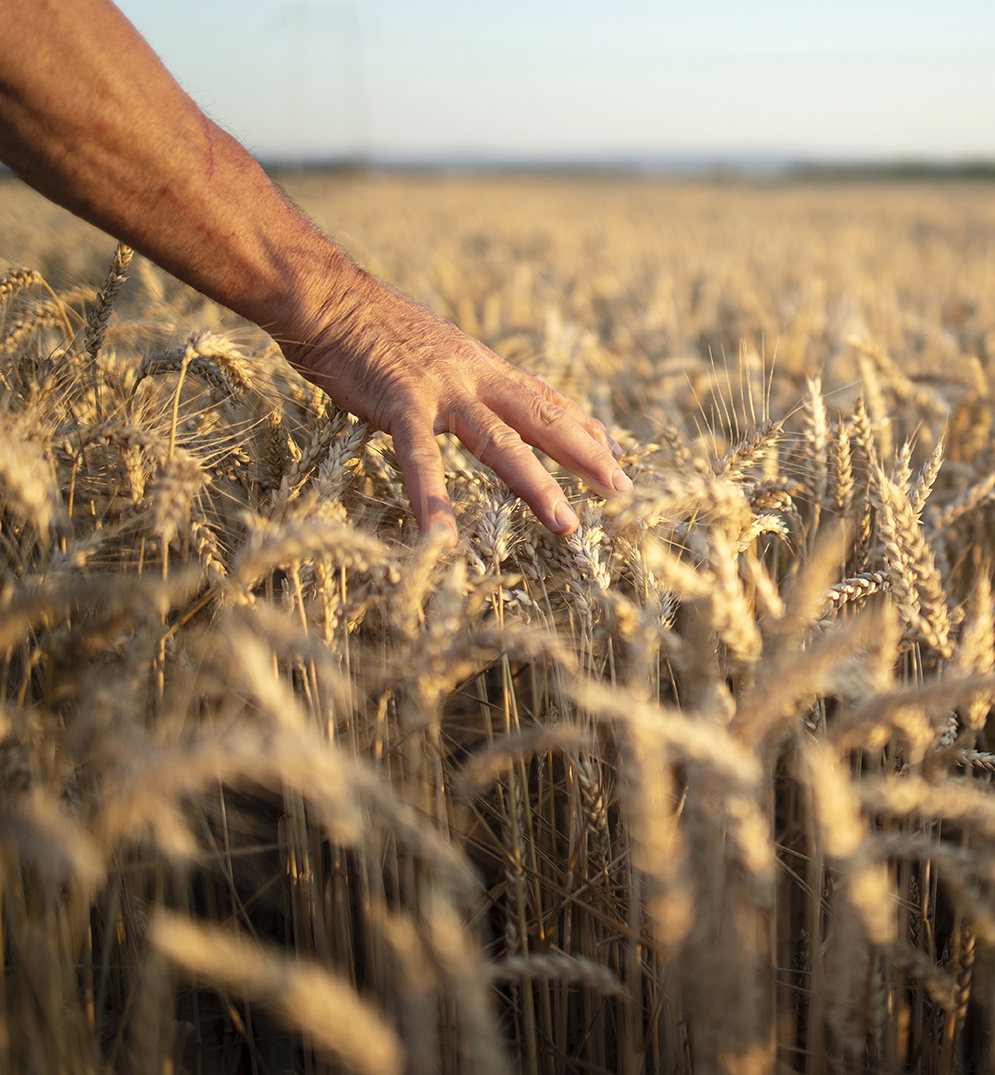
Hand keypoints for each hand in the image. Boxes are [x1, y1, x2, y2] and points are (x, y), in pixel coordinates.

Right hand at [280, 271, 629, 542]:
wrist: (327, 297)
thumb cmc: (372, 328)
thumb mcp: (435, 350)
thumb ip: (464, 377)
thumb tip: (484, 398)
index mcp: (482, 365)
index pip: (544, 398)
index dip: (582, 426)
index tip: (614, 452)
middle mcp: (474, 375)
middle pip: (541, 417)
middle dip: (585, 455)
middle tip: (621, 490)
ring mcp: (440, 389)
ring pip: (499, 441)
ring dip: (534, 484)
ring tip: (565, 524)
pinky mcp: (399, 403)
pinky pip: (420, 458)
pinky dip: (433, 499)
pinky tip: (443, 539)